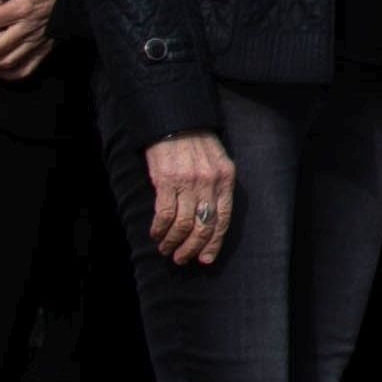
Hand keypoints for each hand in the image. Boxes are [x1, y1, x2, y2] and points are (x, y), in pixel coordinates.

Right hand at [144, 132, 236, 265]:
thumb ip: (217, 187)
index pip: (223, 219)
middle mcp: (210, 183)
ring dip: (173, 242)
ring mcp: (189, 182)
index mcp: (226, 179)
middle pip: (204, 226)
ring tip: (166, 250)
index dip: (214, 243)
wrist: (177, 121)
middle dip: (193, 248)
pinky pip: (165, 214)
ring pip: (184, 224)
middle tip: (182, 259)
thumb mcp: (218, 163)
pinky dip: (160, 229)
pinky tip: (156, 234)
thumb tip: (208, 220)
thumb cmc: (197, 144)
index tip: (206, 259)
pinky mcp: (167, 181)